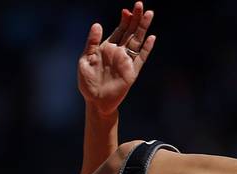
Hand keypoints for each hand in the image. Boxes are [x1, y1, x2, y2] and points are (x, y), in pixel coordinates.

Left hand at [78, 1, 155, 115]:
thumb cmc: (88, 82)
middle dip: (136, 18)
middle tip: (141, 5)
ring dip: (143, 28)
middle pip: (130, 32)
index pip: (119, 30)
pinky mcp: (132, 72)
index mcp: (107, 48)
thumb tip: (97, 24)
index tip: (126, 10)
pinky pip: (141, 58)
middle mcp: (119, 52)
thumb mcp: (85, 60)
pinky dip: (146, 49)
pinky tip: (151, 38)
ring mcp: (126, 61)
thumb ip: (91, 43)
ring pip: (137, 41)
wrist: (95, 102)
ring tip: (149, 14)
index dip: (124, 20)